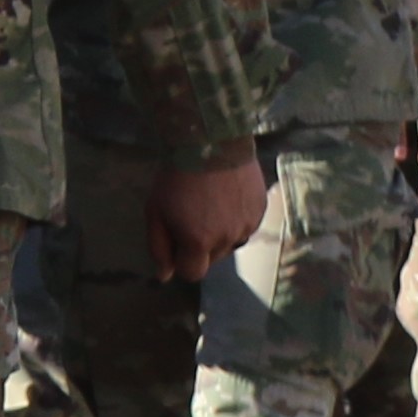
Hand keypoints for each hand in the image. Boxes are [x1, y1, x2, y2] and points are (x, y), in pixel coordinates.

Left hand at [148, 147, 270, 281]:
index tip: (176, 240)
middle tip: (190, 215)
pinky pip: (246, 225)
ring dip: (220, 233)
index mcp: (199, 242)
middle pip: (212, 258)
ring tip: (210, 204)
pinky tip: (226, 197)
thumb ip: (159, 248)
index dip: (181, 260)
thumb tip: (165, 276)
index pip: (192, 273)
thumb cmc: (177, 176)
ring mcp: (248, 224)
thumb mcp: (156, 212)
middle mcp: (227, 239)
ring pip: (230, 242)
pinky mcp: (261, 210)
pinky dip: (236, 218)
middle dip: (200, 245)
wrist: (211, 140)